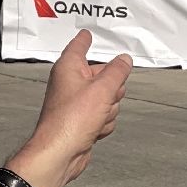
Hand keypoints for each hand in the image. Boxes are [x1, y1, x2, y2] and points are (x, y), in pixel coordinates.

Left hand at [8, 30, 131, 186]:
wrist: (61, 153)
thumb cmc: (71, 120)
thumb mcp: (102, 90)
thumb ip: (117, 72)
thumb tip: (124, 60)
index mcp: (69, 68)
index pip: (79, 47)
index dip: (85, 40)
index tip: (87, 34)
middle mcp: (70, 83)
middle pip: (102, 76)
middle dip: (111, 88)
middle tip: (106, 97)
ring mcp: (75, 103)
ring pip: (107, 98)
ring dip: (108, 110)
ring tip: (96, 118)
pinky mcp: (81, 120)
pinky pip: (103, 116)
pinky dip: (103, 123)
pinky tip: (94, 129)